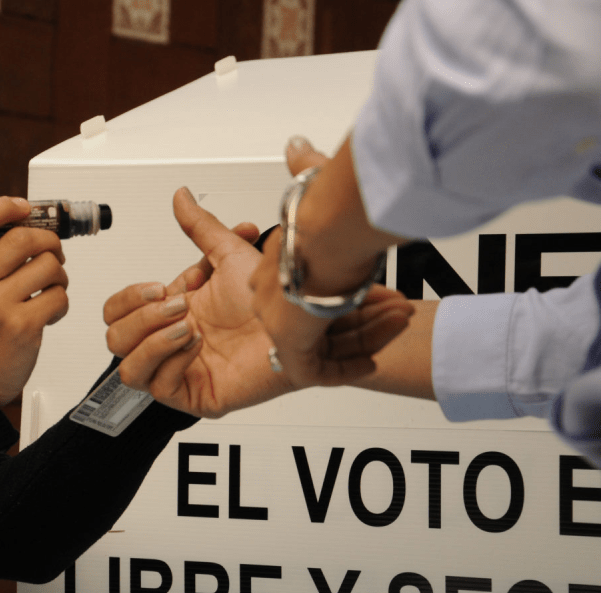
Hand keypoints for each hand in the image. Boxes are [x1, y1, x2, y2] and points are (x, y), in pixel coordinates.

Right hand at [0, 197, 68, 405]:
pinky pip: (58, 296)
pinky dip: (61, 301)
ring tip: (51, 286)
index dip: (2, 207)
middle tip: (53, 251)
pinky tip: (49, 312)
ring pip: (48, 265)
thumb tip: (25, 222)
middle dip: (49, 241)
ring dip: (59, 274)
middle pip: (23, 239)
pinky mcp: (22, 325)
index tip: (24, 208)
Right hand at [104, 188, 289, 417]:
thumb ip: (200, 227)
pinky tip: (198, 345)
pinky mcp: (196, 395)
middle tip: (179, 306)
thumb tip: (181, 197)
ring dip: (153, 342)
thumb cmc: (275, 300)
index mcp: (171, 312)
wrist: (301, 326)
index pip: (117, 313)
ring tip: (188, 327)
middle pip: (115, 340)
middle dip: (142, 319)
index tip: (161, 286)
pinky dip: (173, 361)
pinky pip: (160, 387)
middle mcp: (171, 343)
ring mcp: (180, 370)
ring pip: (128, 369)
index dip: (129, 298)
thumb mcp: (230, 255)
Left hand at [248, 137, 414, 386]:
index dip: (328, 287)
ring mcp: (280, 323)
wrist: (325, 236)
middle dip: (352, 315)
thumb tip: (298, 146)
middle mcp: (272, 296)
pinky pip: (317, 371)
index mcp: (274, 263)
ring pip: (319, 343)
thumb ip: (305, 168)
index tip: (359, 283)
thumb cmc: (320, 211)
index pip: (291, 285)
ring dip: (362, 335)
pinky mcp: (291, 346)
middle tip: (389, 305)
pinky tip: (370, 363)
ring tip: (395, 323)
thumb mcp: (311, 183)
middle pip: (307, 317)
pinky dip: (346, 370)